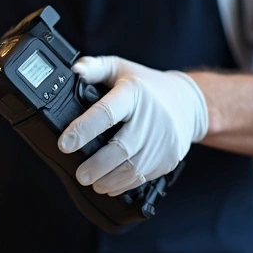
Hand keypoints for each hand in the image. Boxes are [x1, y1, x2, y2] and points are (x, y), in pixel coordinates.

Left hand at [57, 56, 208, 195]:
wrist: (188, 102)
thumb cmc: (148, 86)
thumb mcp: (121, 68)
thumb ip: (95, 68)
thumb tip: (75, 71)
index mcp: (134, 93)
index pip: (106, 113)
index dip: (83, 130)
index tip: (64, 144)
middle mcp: (151, 117)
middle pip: (121, 148)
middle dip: (97, 166)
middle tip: (80, 174)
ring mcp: (163, 140)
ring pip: (132, 168)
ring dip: (108, 180)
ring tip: (93, 181)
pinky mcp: (169, 158)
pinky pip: (143, 177)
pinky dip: (123, 185)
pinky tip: (110, 184)